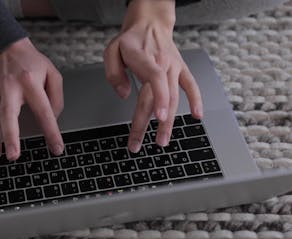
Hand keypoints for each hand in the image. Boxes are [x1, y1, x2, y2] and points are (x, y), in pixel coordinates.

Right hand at [0, 37, 64, 160]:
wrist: (6, 46)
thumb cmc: (31, 62)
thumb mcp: (52, 74)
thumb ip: (56, 98)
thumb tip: (52, 120)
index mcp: (30, 82)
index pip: (43, 111)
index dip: (51, 131)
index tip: (56, 148)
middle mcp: (10, 88)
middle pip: (8, 114)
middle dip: (10, 136)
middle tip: (13, 155)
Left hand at [103, 0, 202, 152]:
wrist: (150, 23)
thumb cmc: (130, 40)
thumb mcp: (111, 51)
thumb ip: (113, 73)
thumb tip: (124, 95)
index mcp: (144, 59)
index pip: (155, 79)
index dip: (159, 99)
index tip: (158, 117)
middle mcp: (162, 64)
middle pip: (160, 98)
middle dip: (153, 124)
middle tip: (144, 144)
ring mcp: (174, 68)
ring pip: (175, 97)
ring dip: (170, 121)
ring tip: (162, 140)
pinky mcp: (181, 69)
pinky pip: (191, 85)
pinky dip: (196, 100)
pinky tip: (197, 116)